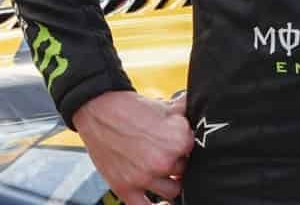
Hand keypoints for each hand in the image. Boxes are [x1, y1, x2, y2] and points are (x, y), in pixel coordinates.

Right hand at [72, 90, 193, 204]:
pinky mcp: (126, 188)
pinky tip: (162, 203)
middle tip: (165, 153)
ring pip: (173, 191)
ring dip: (169, 182)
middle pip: (185, 171)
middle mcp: (164, 161)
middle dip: (177, 163)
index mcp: (178, 139)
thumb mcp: (164, 105)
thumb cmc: (130, 108)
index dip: (188, 147)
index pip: (197, 151)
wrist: (97, 109)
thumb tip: (202, 113)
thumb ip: (186, 112)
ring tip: (160, 170)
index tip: (181, 145)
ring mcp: (145, 177)